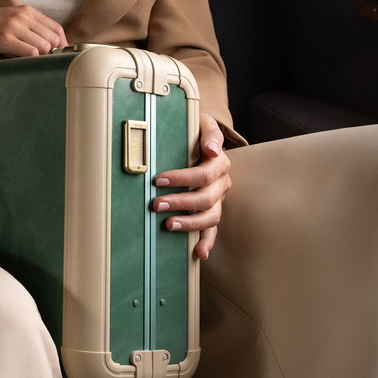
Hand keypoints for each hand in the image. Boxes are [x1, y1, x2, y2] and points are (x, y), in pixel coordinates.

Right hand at [0, 6, 67, 62]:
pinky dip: (32, 61)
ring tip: (33, 66)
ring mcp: (13, 26)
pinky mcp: (3, 38)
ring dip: (42, 59)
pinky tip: (24, 64)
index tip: (60, 57)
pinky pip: (29, 52)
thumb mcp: (8, 20)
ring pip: (44, 46)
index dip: (63, 45)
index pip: (57, 28)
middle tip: (46, 65)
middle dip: (54, 55)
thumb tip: (47, 47)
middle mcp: (22, 16)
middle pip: (54, 39)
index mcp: (26, 11)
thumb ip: (27, 28)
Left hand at [151, 112, 230, 259]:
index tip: (158, 179)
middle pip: (205, 198)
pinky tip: (199, 253)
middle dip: (180, 202)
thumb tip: (212, 149)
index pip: (203, 174)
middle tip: (156, 204)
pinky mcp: (211, 210)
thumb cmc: (196, 131)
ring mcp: (218, 199)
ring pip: (210, 216)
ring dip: (189, 223)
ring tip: (168, 225)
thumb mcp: (202, 123)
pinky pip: (212, 229)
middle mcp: (221, 183)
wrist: (202, 140)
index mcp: (219, 163)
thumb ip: (209, 133)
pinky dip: (207, 242)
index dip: (182, 178)